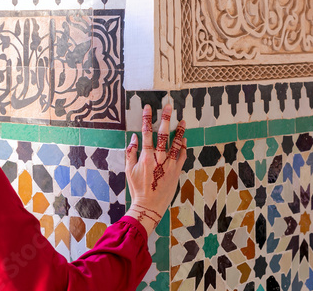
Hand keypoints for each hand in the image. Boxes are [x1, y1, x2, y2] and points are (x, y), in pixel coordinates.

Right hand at [124, 104, 186, 235]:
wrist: (150, 205)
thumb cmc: (138, 188)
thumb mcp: (128, 171)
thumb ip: (131, 153)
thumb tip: (134, 138)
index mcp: (145, 157)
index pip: (146, 133)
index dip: (147, 119)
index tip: (148, 108)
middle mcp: (158, 159)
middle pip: (163, 134)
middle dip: (166, 118)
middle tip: (169, 106)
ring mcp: (169, 165)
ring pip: (176, 144)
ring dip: (179, 131)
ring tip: (183, 120)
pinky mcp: (177, 171)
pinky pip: (182, 156)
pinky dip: (183, 147)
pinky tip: (184, 139)